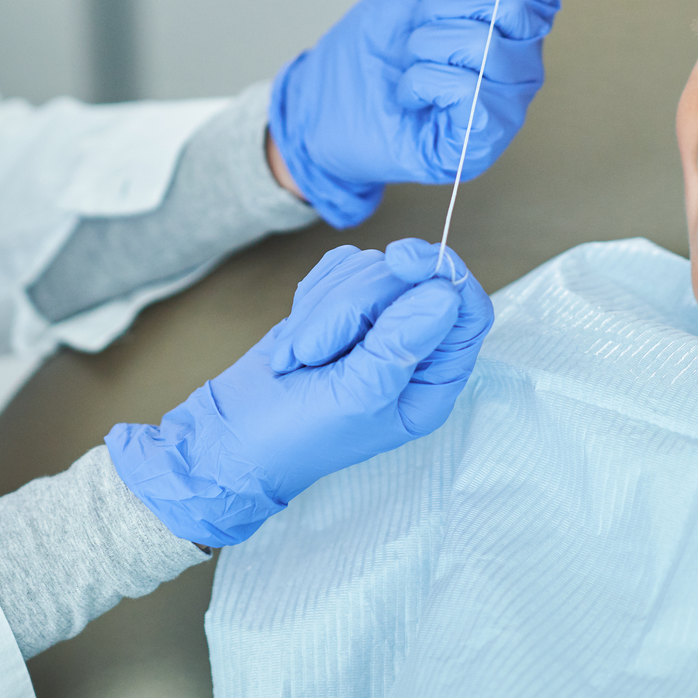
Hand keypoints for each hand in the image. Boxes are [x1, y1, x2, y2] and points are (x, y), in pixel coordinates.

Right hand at [105, 238, 493, 545]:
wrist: (230, 436)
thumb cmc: (296, 436)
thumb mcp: (355, 397)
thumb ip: (401, 345)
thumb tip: (446, 295)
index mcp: (433, 380)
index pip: (467, 309)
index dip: (440, 274)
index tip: (400, 260)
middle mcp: (412, 349)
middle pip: (408, 281)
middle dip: (352, 305)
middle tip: (314, 351)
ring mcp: (375, 324)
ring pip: (371, 270)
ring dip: (323, 308)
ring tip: (298, 357)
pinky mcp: (341, 306)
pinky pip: (341, 269)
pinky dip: (312, 296)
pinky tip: (296, 337)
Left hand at [269, 0, 563, 226]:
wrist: (326, 104)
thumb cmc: (376, 49)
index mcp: (515, 23)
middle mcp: (523, 63)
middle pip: (510, 3)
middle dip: (443, 3)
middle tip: (415, 27)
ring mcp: (508, 105)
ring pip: (485, 44)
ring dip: (426, 45)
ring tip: (410, 64)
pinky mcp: (484, 141)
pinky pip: (467, 90)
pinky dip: (421, 82)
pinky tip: (411, 96)